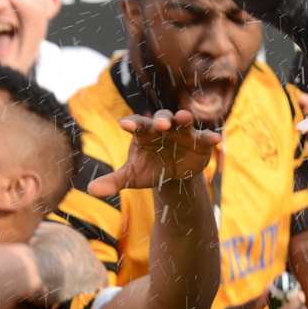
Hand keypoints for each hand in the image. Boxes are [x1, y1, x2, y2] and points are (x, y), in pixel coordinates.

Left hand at [90, 110, 219, 195]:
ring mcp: (183, 132)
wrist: (174, 175)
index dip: (132, 124)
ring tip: (184, 118)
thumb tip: (90, 190)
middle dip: (161, 121)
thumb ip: (113, 181)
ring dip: (184, 118)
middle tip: (160, 125)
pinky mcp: (200, 141)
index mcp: (144, 133)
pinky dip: (210, 136)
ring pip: (184, 121)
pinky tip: (216, 139)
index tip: (123, 125)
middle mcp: (164, 128)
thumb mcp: (132, 176)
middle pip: (162, 119)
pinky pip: (205, 136)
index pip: (137, 125)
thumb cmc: (150, 169)